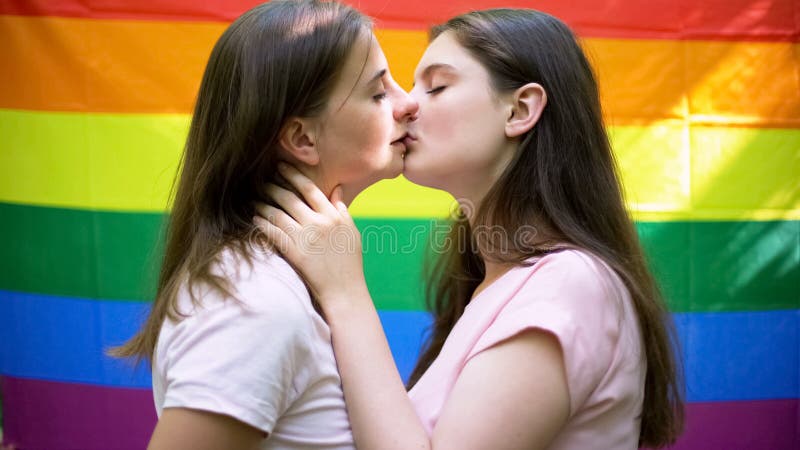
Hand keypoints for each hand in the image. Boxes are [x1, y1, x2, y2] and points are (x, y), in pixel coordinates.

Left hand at [253, 163, 368, 309]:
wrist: (344, 290)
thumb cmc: (350, 262)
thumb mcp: (351, 232)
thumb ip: (342, 209)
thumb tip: (336, 189)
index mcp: (333, 216)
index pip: (310, 189)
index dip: (293, 175)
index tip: (281, 167)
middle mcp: (318, 223)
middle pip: (290, 198)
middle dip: (273, 187)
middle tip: (261, 181)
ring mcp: (305, 238)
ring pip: (278, 214)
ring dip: (263, 205)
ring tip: (254, 200)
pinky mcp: (294, 253)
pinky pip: (274, 234)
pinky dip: (262, 225)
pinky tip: (255, 219)